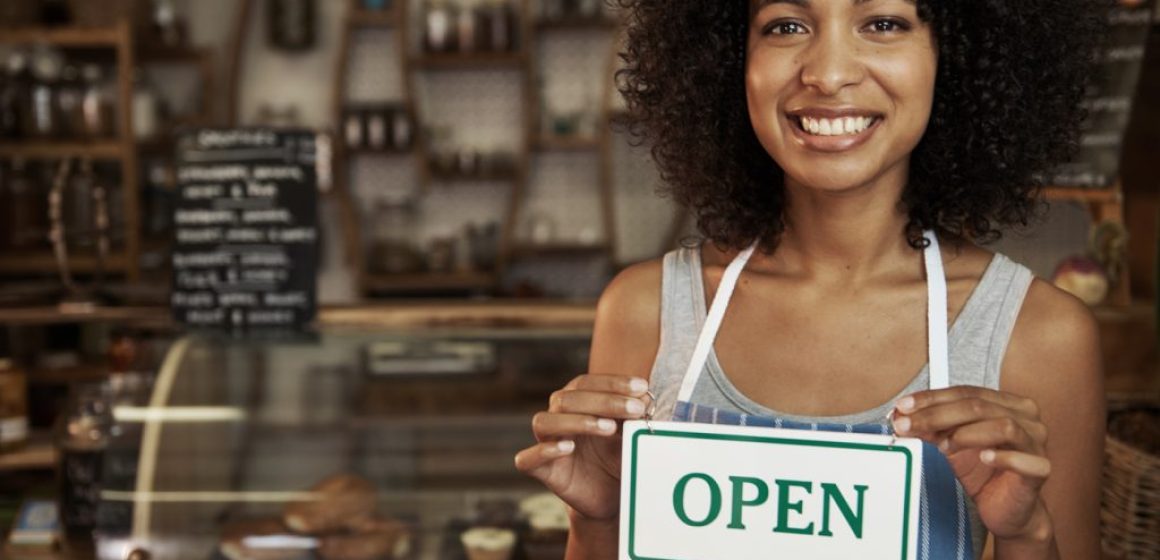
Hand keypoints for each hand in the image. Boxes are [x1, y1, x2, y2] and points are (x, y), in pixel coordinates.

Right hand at [514, 374, 650, 520]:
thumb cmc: (617, 457)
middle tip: (635, 410)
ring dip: (577, 421)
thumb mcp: (630, 434)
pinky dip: (545, 451)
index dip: (613, 383)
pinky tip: (568, 447)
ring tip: (609, 428)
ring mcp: (546, 443)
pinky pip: (528, 458)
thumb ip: (632, 415)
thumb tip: (643, 395)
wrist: (610, 497)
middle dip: (604, 401)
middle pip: (567, 398)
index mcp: (575, 402)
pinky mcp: (541, 470)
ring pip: (544, 422)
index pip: (586, 383)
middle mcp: (557, 418)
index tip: (642, 388)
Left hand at [892, 387, 1052, 540]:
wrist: (1006, 511)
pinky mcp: (1041, 470)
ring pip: (1004, 425)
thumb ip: (931, 428)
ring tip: (943, 446)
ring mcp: (1036, 443)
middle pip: (979, 406)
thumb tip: (901, 415)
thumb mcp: (950, 445)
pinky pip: (1025, 459)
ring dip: (967, 433)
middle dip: (937, 415)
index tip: (903, 407)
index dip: (932, 398)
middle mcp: (1027, 418)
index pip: (966, 392)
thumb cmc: (982, 473)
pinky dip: (1001, 456)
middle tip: (909, 426)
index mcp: (1008, 404)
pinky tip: (983, 458)